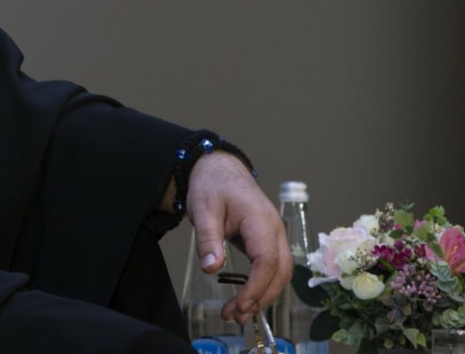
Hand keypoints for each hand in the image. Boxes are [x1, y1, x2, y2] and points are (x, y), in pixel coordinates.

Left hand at [187, 152, 290, 322]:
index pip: (267, 262)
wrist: (218, 168)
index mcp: (261, 221)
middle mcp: (275, 229)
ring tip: (238, 312)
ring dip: (263, 295)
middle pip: (280, 272)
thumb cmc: (212, 185)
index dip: (256, 288)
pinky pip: (273, 266)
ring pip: (280, 272)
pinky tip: (247, 297)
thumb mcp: (203, 209)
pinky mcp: (268, 239)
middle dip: (261, 298)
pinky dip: (262, 284)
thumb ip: (208, 239)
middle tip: (235, 315)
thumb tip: (211, 269)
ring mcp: (274, 234)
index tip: (240, 305)